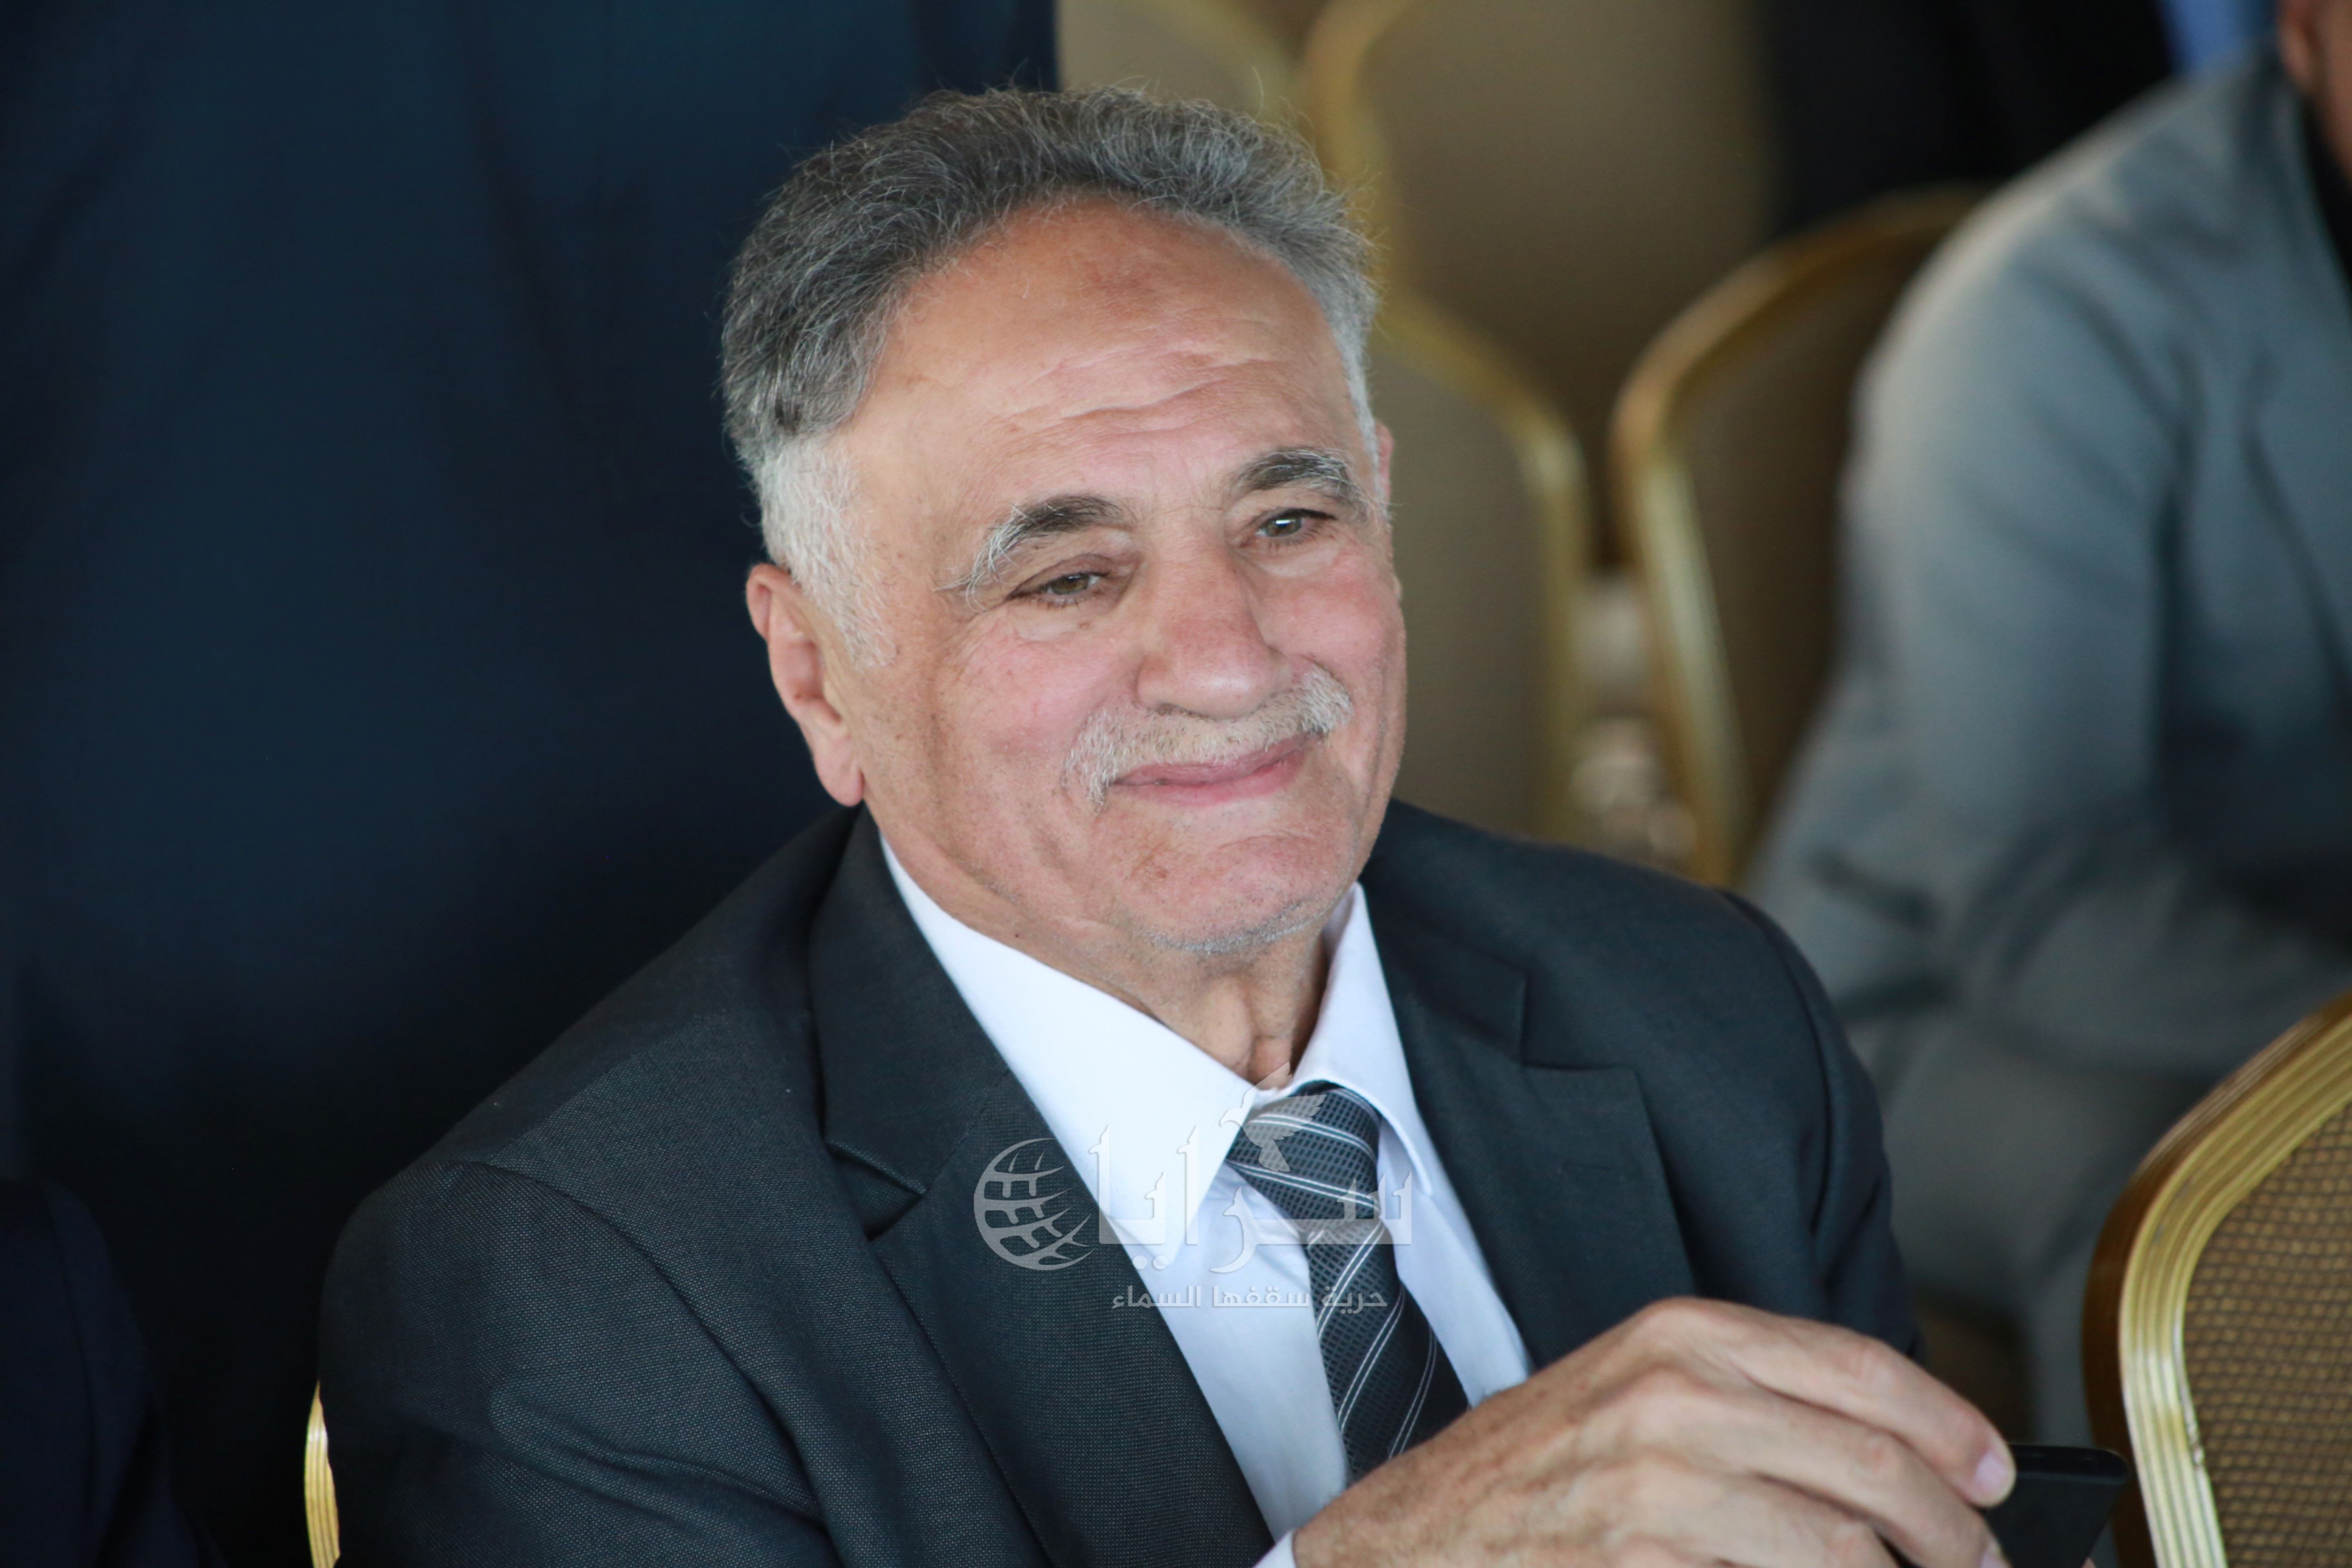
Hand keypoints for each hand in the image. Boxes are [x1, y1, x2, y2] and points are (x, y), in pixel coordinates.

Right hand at [1291, 1298, 2011, 1567]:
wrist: (1423, 1538)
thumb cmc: (1537, 1471)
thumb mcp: (1641, 1391)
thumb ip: (1755, 1401)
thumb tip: (1894, 1453)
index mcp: (1685, 1335)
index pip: (1864, 1368)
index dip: (1953, 1426)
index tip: (1993, 1473)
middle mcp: (1678, 1395)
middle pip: (1874, 1463)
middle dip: (1954, 1530)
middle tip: (1980, 1562)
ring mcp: (1661, 1484)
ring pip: (1846, 1546)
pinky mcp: (1646, 1560)